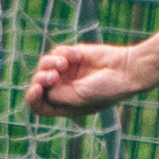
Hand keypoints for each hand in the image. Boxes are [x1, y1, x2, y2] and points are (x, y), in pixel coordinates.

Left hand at [27, 41, 156, 119]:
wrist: (125, 70)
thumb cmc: (105, 89)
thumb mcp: (78, 98)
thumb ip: (55, 94)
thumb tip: (40, 85)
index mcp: (65, 106)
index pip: (39, 106)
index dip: (33, 97)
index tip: (38, 88)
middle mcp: (64, 90)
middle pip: (38, 84)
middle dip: (41, 78)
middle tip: (53, 75)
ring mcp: (67, 73)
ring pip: (44, 65)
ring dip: (50, 63)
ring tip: (64, 64)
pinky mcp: (72, 56)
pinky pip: (56, 52)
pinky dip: (63, 53)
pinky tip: (78, 56)